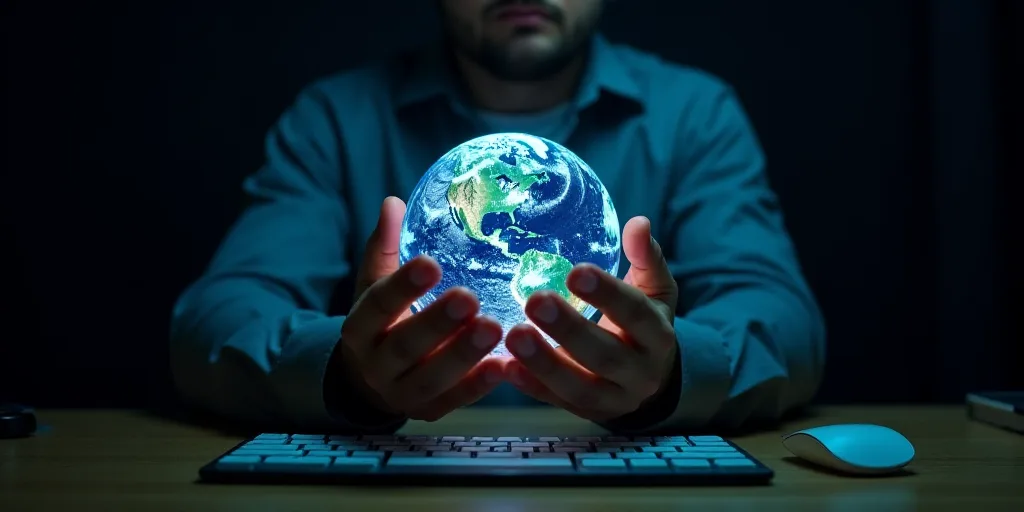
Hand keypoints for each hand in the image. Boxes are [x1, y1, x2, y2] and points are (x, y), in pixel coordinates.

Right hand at [333, 197, 504, 420]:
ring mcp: (399, 394)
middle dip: (437, 323)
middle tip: (470, 298)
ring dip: (463, 355)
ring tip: (495, 327)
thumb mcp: (375, 284)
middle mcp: (374, 364)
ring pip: (430, 379)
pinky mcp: (427, 413)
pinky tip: (505, 367)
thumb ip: (385, 246)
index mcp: (359, 327)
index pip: (376, 305)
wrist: (371, 380)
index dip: (402, 286)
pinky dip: (477, 387)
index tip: (431, 263)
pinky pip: (452, 403)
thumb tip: (394, 201)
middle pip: (404, 346)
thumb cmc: (383, 320)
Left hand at [503, 216, 678, 420]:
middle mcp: (641, 373)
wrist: (651, 378)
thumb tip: (638, 223)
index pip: (637, 315)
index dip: (608, 295)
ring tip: (512, 334)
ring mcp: (614, 399)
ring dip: (544, 363)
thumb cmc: (645, 323)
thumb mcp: (655, 290)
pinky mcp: (587, 414)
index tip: (576, 271)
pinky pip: (557, 403)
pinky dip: (530, 387)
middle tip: (534, 300)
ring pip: (580, 387)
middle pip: (606, 355)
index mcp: (658, 336)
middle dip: (569, 330)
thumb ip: (646, 258)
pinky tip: (504, 367)